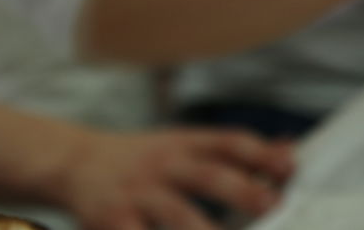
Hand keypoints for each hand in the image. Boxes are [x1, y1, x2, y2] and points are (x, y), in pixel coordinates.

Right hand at [53, 127, 293, 229]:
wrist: (73, 162)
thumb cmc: (142, 160)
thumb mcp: (183, 146)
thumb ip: (231, 152)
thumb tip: (288, 152)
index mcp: (184, 144)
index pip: (228, 142)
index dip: (260, 153)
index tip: (290, 167)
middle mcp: (163, 165)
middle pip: (207, 175)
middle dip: (242, 191)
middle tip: (272, 205)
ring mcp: (138, 194)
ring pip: (177, 215)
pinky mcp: (113, 221)